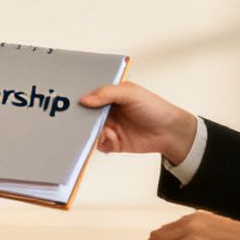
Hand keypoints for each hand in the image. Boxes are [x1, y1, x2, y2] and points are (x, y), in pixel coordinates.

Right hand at [76, 81, 198, 163]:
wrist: (169, 132)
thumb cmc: (154, 108)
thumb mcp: (130, 93)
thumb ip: (106, 94)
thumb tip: (84, 100)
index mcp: (109, 96)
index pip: (89, 95)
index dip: (79, 98)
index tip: (69, 100)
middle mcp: (107, 111)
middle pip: (86, 115)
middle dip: (80, 118)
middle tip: (76, 119)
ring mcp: (109, 127)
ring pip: (89, 131)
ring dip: (91, 132)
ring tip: (101, 129)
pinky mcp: (113, 143)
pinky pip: (99, 145)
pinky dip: (102, 143)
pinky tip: (112, 138)